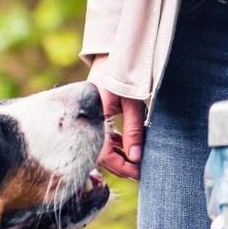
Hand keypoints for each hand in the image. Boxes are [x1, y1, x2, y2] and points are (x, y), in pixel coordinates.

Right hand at [91, 62, 145, 181]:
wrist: (113, 55)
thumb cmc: (124, 75)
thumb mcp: (133, 103)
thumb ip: (134, 131)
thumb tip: (136, 158)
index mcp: (94, 118)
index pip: (104, 154)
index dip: (121, 167)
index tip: (138, 173)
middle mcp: (88, 121)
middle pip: (101, 153)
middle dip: (121, 165)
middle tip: (140, 173)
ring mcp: (90, 119)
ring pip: (102, 146)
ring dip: (118, 156)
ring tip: (137, 163)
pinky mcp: (95, 115)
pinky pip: (103, 136)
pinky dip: (116, 145)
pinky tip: (128, 149)